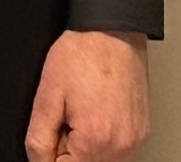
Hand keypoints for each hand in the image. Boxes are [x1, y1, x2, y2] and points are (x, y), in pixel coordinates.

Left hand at [25, 28, 151, 157]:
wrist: (112, 30)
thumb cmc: (82, 53)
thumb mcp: (47, 95)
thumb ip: (38, 140)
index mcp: (94, 139)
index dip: (51, 154)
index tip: (53, 132)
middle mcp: (120, 146)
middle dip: (68, 151)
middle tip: (67, 118)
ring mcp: (134, 141)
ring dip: (86, 148)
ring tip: (84, 113)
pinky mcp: (142, 133)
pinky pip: (116, 152)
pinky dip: (102, 141)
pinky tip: (97, 114)